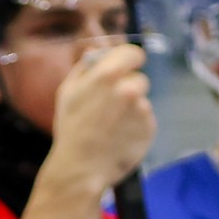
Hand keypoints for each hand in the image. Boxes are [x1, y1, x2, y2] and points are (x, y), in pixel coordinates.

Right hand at [43, 41, 157, 191]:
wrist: (81, 167)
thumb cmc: (71, 128)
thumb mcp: (68, 91)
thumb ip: (84, 67)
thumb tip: (96, 51)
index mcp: (109, 74)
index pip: (134, 53)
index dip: (128, 60)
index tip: (124, 68)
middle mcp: (130, 88)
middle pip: (139, 78)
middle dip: (128, 88)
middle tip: (111, 106)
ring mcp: (142, 109)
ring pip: (141, 101)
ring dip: (131, 109)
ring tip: (111, 126)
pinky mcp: (150, 127)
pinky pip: (145, 120)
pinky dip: (135, 126)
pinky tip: (119, 136)